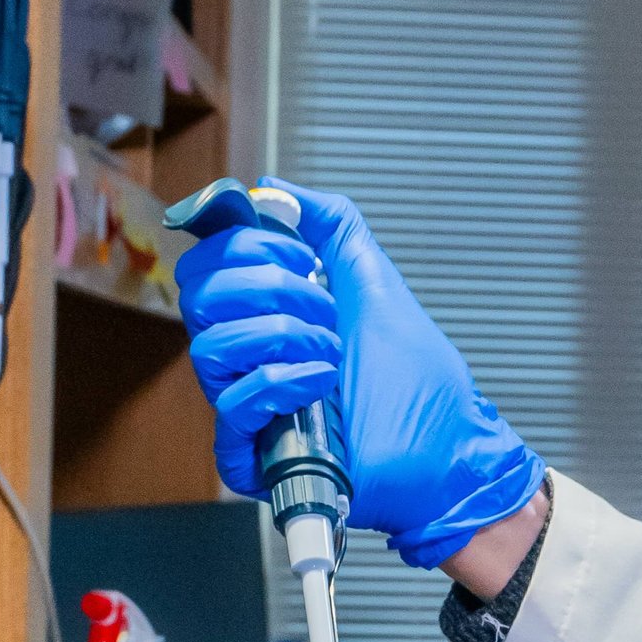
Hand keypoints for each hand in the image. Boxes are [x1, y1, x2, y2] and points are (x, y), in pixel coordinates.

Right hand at [175, 188, 544, 568]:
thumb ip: (329, 224)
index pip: (205, 264)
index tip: (299, 256)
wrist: (445, 446)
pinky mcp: (253, 453)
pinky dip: (283, 381)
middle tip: (324, 306)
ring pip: (209, 347)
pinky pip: (232, 404)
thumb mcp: (372, 278)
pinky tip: (324, 381)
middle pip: (197, 296)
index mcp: (261, 314)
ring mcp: (246, 404)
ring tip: (332, 350)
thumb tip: (271, 188)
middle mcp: (245, 356)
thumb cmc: (414, 377)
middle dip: (269, 286)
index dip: (245, 246)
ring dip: (283, 335)